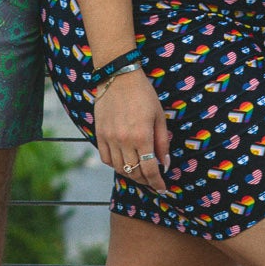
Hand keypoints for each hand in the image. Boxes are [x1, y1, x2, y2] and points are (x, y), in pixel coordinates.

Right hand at [92, 68, 170, 195]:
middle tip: (152, 181)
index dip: (157, 183)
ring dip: (130, 174)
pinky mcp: (99, 134)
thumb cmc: (144, 94)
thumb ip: (162, 142)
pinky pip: (106, 158)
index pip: (149, 170)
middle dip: (145, 181)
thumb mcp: (159, 117)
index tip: (162, 189)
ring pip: (119, 168)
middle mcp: (124, 140)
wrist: (118, 77)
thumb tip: (165, 164)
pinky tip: (124, 161)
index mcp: (142, 136)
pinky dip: (115, 165)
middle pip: (134, 172)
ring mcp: (109, 138)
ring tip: (139, 173)